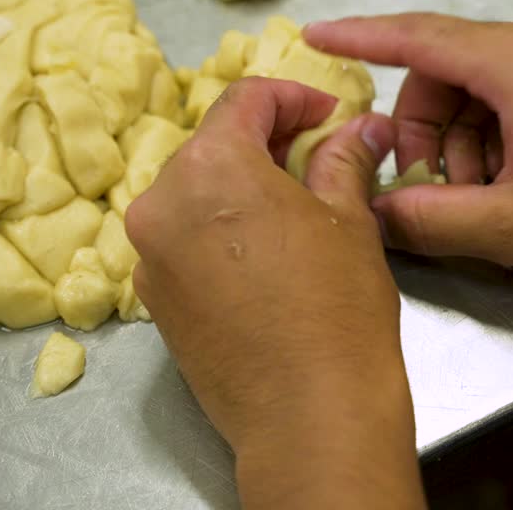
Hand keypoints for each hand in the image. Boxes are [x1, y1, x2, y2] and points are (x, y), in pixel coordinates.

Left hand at [125, 78, 423, 507]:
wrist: (307, 415)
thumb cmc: (338, 309)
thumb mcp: (349, 220)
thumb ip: (345, 159)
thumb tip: (363, 126)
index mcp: (211, 167)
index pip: (246, 100)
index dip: (294, 97)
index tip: (329, 114)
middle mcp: (161, 202)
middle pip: (213, 144)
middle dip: (266, 141)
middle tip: (319, 155)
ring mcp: (149, 255)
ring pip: (194, 193)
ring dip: (241, 187)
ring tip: (295, 207)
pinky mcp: (154, 300)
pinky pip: (183, 240)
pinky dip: (219, 230)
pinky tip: (265, 255)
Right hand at [304, 14, 512, 302]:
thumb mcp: (509, 229)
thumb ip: (425, 219)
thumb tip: (373, 213)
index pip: (420, 37)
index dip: (361, 36)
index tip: (315, 36)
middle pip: (451, 68)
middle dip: (427, 129)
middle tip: (432, 192)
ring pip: (486, 85)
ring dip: (467, 141)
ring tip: (485, 202)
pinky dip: (501, 135)